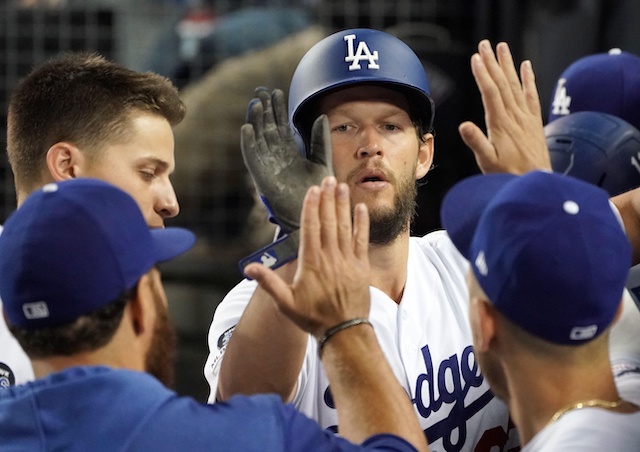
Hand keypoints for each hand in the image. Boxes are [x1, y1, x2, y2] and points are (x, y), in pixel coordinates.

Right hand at [241, 87, 333, 232]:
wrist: (314, 213)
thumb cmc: (319, 191)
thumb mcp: (322, 160)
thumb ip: (320, 140)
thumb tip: (321, 116)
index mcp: (289, 152)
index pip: (280, 126)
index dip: (277, 109)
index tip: (276, 91)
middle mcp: (276, 157)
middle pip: (266, 128)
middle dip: (264, 110)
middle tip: (262, 91)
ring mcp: (268, 166)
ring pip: (258, 139)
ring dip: (255, 122)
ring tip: (255, 104)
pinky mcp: (262, 176)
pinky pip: (252, 157)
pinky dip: (248, 143)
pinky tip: (246, 128)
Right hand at [244, 176, 370, 337]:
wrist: (344, 331)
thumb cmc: (313, 318)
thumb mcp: (285, 303)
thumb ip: (269, 282)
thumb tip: (249, 269)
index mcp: (311, 263)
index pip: (310, 228)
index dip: (311, 207)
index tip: (312, 191)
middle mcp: (330, 257)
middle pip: (328, 222)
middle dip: (327, 199)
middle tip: (328, 180)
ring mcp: (347, 260)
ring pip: (345, 227)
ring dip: (343, 205)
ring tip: (341, 187)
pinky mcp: (361, 266)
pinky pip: (362, 240)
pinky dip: (362, 223)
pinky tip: (361, 208)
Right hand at [459, 40, 550, 173]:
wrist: (537, 181)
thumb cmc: (509, 174)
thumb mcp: (487, 161)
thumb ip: (476, 142)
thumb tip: (464, 126)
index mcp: (501, 124)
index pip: (491, 93)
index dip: (483, 75)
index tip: (476, 59)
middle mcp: (515, 116)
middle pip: (503, 83)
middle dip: (493, 63)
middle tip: (485, 45)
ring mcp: (526, 117)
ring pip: (516, 85)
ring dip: (508, 65)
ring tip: (502, 47)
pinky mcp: (533, 121)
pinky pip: (531, 95)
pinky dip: (528, 79)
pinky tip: (526, 66)